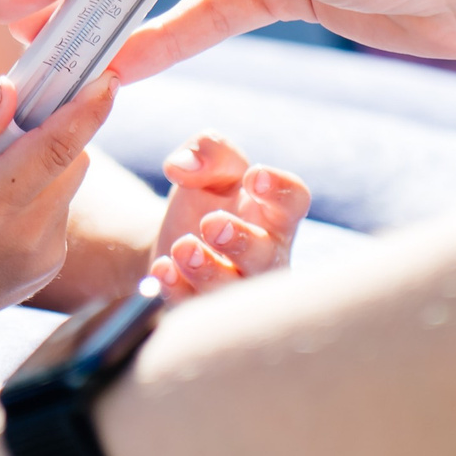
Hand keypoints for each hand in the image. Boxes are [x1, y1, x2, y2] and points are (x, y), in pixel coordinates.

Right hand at [0, 74, 117, 352]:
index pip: (57, 148)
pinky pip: (58, 211)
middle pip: (72, 161)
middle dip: (50, 134)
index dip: (88, 109)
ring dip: (41, 168)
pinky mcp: (46, 269)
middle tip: (0, 135)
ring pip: (67, 184)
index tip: (107, 79)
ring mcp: (41, 259)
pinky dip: (37, 197)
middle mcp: (26, 238)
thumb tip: (10, 91)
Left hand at [151, 134, 308, 300]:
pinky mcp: (203, 305)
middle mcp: (265, 254)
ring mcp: (237, 286)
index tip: (253, 178)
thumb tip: (183, 166)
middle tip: (212, 223)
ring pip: (232, 289)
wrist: (173, 236)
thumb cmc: (209, 198)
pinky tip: (162, 270)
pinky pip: (194, 305)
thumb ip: (207, 149)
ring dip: (207, 269)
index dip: (280, 190)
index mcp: (274, 214)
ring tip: (182, 246)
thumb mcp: (211, 165)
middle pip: (266, 256)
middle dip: (241, 242)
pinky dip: (177, 290)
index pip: (294, 200)